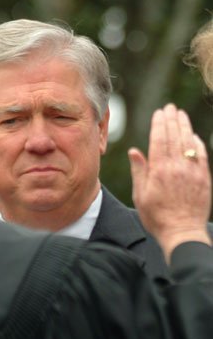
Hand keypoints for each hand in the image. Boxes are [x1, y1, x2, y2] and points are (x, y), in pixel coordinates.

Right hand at [128, 104, 211, 260]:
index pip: (159, 140)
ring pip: (188, 142)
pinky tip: (193, 136)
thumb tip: (134, 151)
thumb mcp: (141, 195)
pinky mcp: (204, 178)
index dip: (159, 124)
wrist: (182, 231)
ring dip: (185, 126)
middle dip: (172, 120)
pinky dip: (196, 142)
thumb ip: (140, 171)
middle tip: (170, 107)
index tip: (159, 112)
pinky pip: (201, 155)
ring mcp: (193, 171)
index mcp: (160, 170)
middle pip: (175, 137)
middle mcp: (177, 167)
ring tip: (181, 114)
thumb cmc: (157, 216)